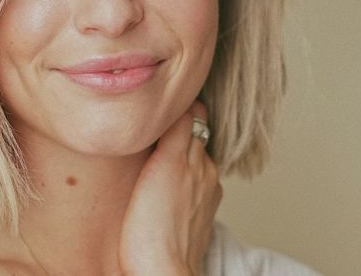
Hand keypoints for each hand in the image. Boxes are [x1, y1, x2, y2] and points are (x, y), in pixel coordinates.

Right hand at [118, 101, 221, 275]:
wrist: (161, 272)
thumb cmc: (153, 227)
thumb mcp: (164, 165)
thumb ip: (176, 132)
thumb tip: (184, 103)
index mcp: (198, 159)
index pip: (194, 118)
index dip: (179, 108)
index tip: (160, 102)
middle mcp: (207, 174)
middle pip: (196, 137)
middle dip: (180, 127)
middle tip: (155, 122)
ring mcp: (204, 195)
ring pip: (194, 160)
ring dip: (180, 152)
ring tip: (158, 152)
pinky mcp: (198, 215)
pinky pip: (192, 184)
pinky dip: (181, 177)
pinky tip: (164, 184)